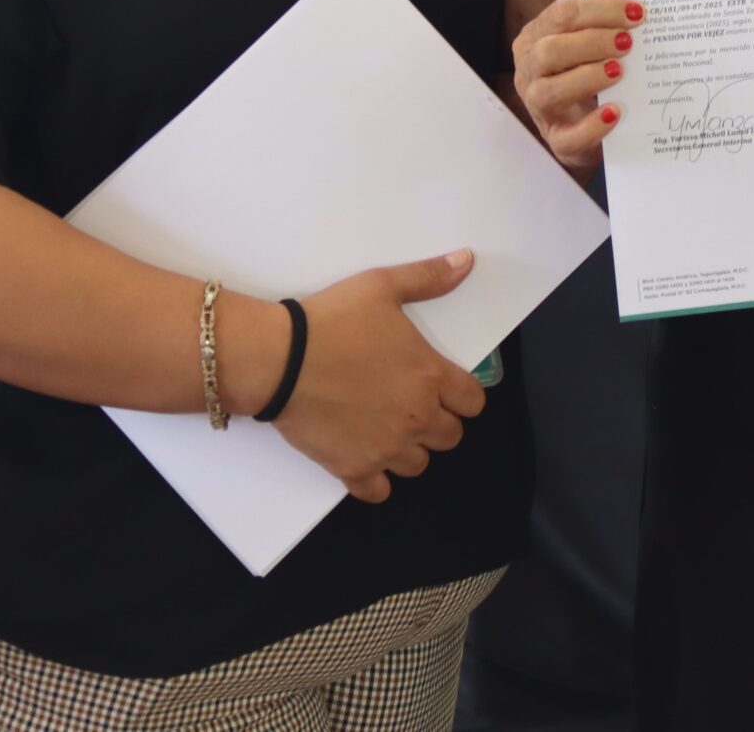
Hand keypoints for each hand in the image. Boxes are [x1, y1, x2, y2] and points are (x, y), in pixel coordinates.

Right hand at [268, 251, 487, 503]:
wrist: (280, 360)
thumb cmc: (332, 321)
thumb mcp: (382, 287)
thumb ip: (429, 277)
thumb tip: (466, 260)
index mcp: (430, 376)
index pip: (473, 403)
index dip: (462, 395)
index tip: (444, 387)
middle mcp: (416, 418)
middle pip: (450, 437)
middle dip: (438, 423)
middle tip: (412, 405)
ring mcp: (386, 448)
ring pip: (419, 465)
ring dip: (409, 450)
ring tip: (388, 429)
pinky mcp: (353, 468)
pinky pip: (378, 492)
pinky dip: (376, 481)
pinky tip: (365, 459)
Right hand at [511, 0, 640, 176]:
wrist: (590, 129)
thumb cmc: (590, 74)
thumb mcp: (590, 45)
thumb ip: (605, 24)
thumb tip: (639, 8)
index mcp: (535, 38)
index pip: (561, 15)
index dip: (600, 10)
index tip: (636, 12)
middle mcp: (529, 72)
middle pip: (549, 50)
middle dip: (592, 42)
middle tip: (628, 42)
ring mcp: (539, 109)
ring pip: (548, 91)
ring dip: (587, 77)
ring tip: (620, 71)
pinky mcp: (558, 142)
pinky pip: (568, 137)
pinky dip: (593, 125)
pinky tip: (615, 112)